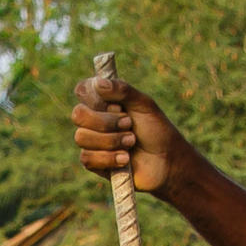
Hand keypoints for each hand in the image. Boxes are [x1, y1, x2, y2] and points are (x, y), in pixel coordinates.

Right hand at [72, 70, 189, 197]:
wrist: (167, 161)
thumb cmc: (156, 130)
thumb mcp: (144, 105)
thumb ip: (123, 90)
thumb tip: (99, 83)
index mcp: (105, 100)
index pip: (83, 89)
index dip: (93, 96)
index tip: (116, 103)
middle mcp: (94, 119)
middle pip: (78, 114)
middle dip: (106, 121)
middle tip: (129, 124)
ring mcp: (92, 141)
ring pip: (82, 137)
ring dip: (111, 140)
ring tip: (132, 142)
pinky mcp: (94, 163)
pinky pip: (87, 158)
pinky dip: (109, 158)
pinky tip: (125, 159)